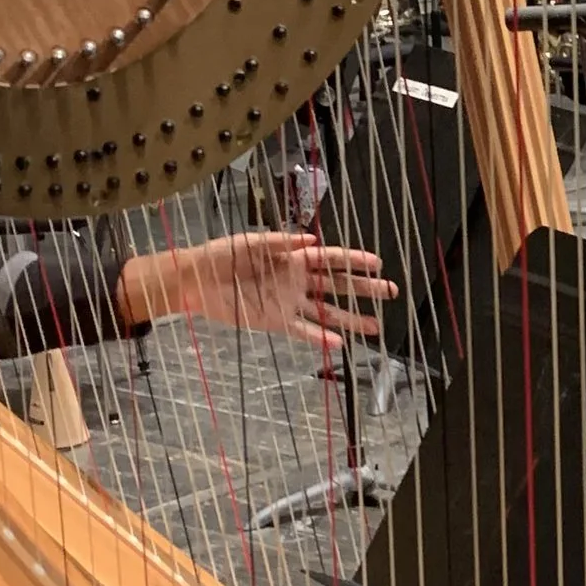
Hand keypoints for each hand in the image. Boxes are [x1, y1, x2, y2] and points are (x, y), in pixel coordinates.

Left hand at [116, 232, 395, 346]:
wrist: (195, 280)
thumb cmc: (221, 255)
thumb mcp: (249, 243)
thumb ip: (280, 243)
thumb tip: (311, 240)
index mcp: (293, 257)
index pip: (331, 258)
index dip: (354, 260)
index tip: (378, 264)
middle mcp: (296, 280)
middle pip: (337, 285)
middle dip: (364, 289)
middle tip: (390, 292)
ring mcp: (288, 302)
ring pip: (327, 312)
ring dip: (350, 319)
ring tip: (375, 327)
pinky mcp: (275, 321)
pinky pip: (303, 331)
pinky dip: (320, 338)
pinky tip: (339, 345)